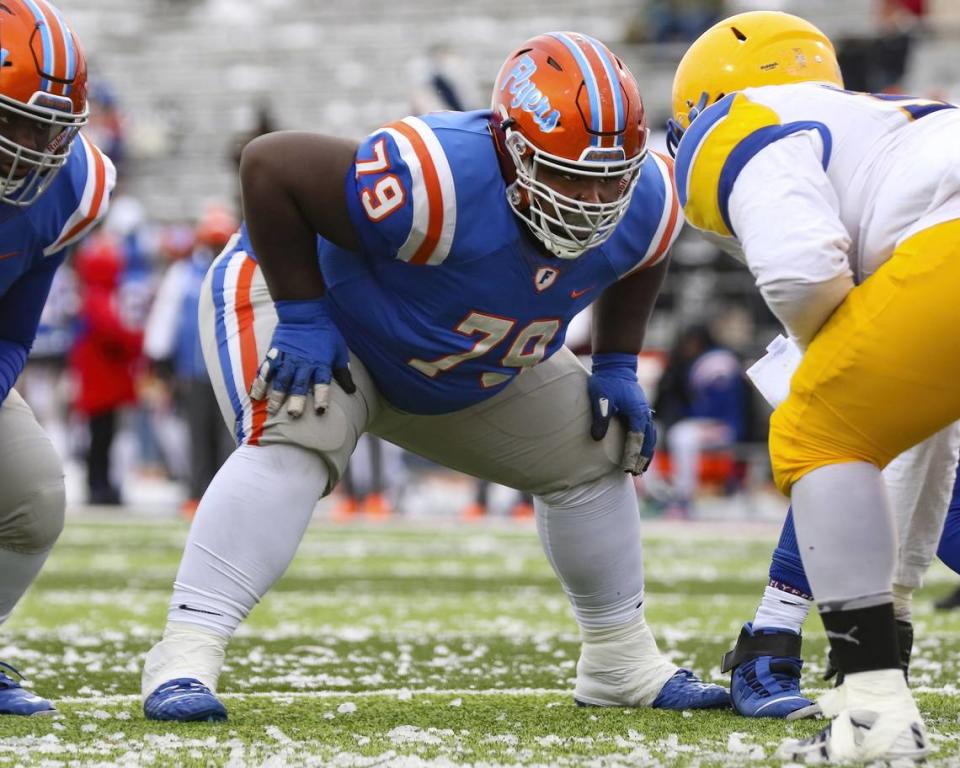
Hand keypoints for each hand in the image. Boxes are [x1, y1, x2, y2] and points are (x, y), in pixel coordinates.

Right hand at [249, 297, 355, 417]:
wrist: (304, 313)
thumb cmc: (325, 332)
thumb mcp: (339, 350)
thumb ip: (343, 371)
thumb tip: (352, 390)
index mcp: (320, 363)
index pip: (322, 383)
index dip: (321, 397)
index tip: (320, 411)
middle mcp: (303, 363)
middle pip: (299, 384)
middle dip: (296, 400)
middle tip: (293, 415)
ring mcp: (287, 359)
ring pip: (281, 379)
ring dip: (276, 395)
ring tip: (272, 410)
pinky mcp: (274, 353)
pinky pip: (266, 370)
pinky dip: (259, 382)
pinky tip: (255, 395)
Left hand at [587, 352, 655, 474]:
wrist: (616, 365)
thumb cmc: (607, 381)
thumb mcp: (600, 398)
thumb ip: (600, 417)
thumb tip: (596, 438)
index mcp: (636, 413)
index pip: (636, 439)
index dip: (632, 455)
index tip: (627, 468)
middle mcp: (644, 414)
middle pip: (648, 441)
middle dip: (643, 458)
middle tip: (635, 473)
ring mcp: (644, 412)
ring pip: (650, 437)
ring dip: (647, 453)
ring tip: (641, 469)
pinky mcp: (640, 411)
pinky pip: (647, 431)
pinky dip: (647, 443)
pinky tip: (641, 451)